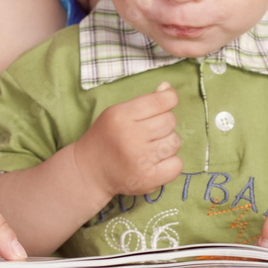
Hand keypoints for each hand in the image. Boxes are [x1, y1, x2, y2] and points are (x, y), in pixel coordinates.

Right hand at [72, 81, 182, 197]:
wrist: (90, 171)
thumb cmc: (106, 137)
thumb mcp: (118, 113)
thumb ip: (144, 101)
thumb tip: (168, 88)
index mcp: (121, 116)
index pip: (161, 101)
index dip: (170, 98)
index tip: (167, 101)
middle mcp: (130, 137)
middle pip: (170, 121)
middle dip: (163, 124)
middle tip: (148, 132)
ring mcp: (139, 160)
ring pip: (175, 141)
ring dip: (167, 143)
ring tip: (150, 148)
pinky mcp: (147, 179)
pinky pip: (177, 164)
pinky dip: (170, 163)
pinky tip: (155, 162)